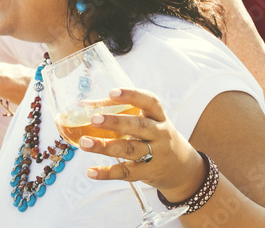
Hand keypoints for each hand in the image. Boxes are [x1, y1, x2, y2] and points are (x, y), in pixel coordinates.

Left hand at [81, 88, 205, 201]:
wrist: (180, 167)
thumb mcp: (150, 122)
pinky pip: (126, 172)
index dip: (133, 95)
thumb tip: (84, 106)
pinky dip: (107, 173)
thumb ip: (122, 113)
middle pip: (139, 127)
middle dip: (116, 122)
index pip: (150, 102)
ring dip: (105, 146)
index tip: (113, 92)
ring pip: (130, 149)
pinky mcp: (147, 172)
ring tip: (84, 143)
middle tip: (94, 119)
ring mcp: (155, 155)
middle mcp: (160, 134)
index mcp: (160, 117)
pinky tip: (91, 171)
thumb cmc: (156, 138)